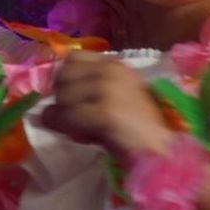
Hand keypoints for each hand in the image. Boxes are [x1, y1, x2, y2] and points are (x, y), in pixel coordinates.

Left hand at [41, 56, 172, 159]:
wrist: (161, 150)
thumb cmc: (138, 131)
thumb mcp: (113, 101)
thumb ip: (86, 95)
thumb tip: (48, 109)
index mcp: (115, 64)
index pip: (72, 58)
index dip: (66, 80)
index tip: (73, 101)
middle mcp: (111, 69)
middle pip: (63, 76)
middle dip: (63, 100)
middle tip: (76, 121)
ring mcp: (108, 88)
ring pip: (63, 99)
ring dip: (66, 119)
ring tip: (84, 131)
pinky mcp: (105, 110)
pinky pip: (70, 117)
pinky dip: (70, 129)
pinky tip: (84, 138)